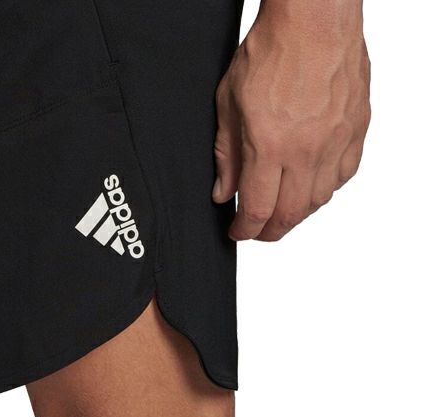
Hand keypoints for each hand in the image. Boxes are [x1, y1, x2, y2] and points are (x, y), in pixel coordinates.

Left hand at [212, 4, 370, 240]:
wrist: (314, 20)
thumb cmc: (271, 52)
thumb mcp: (228, 104)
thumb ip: (226, 154)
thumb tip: (223, 191)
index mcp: (269, 145)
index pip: (257, 208)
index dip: (244, 230)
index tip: (238, 233)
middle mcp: (306, 151)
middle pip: (291, 215)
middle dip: (270, 232)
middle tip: (258, 231)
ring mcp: (336, 142)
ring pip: (319, 201)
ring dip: (297, 214)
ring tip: (281, 211)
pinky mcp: (356, 132)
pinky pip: (343, 176)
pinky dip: (324, 190)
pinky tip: (310, 186)